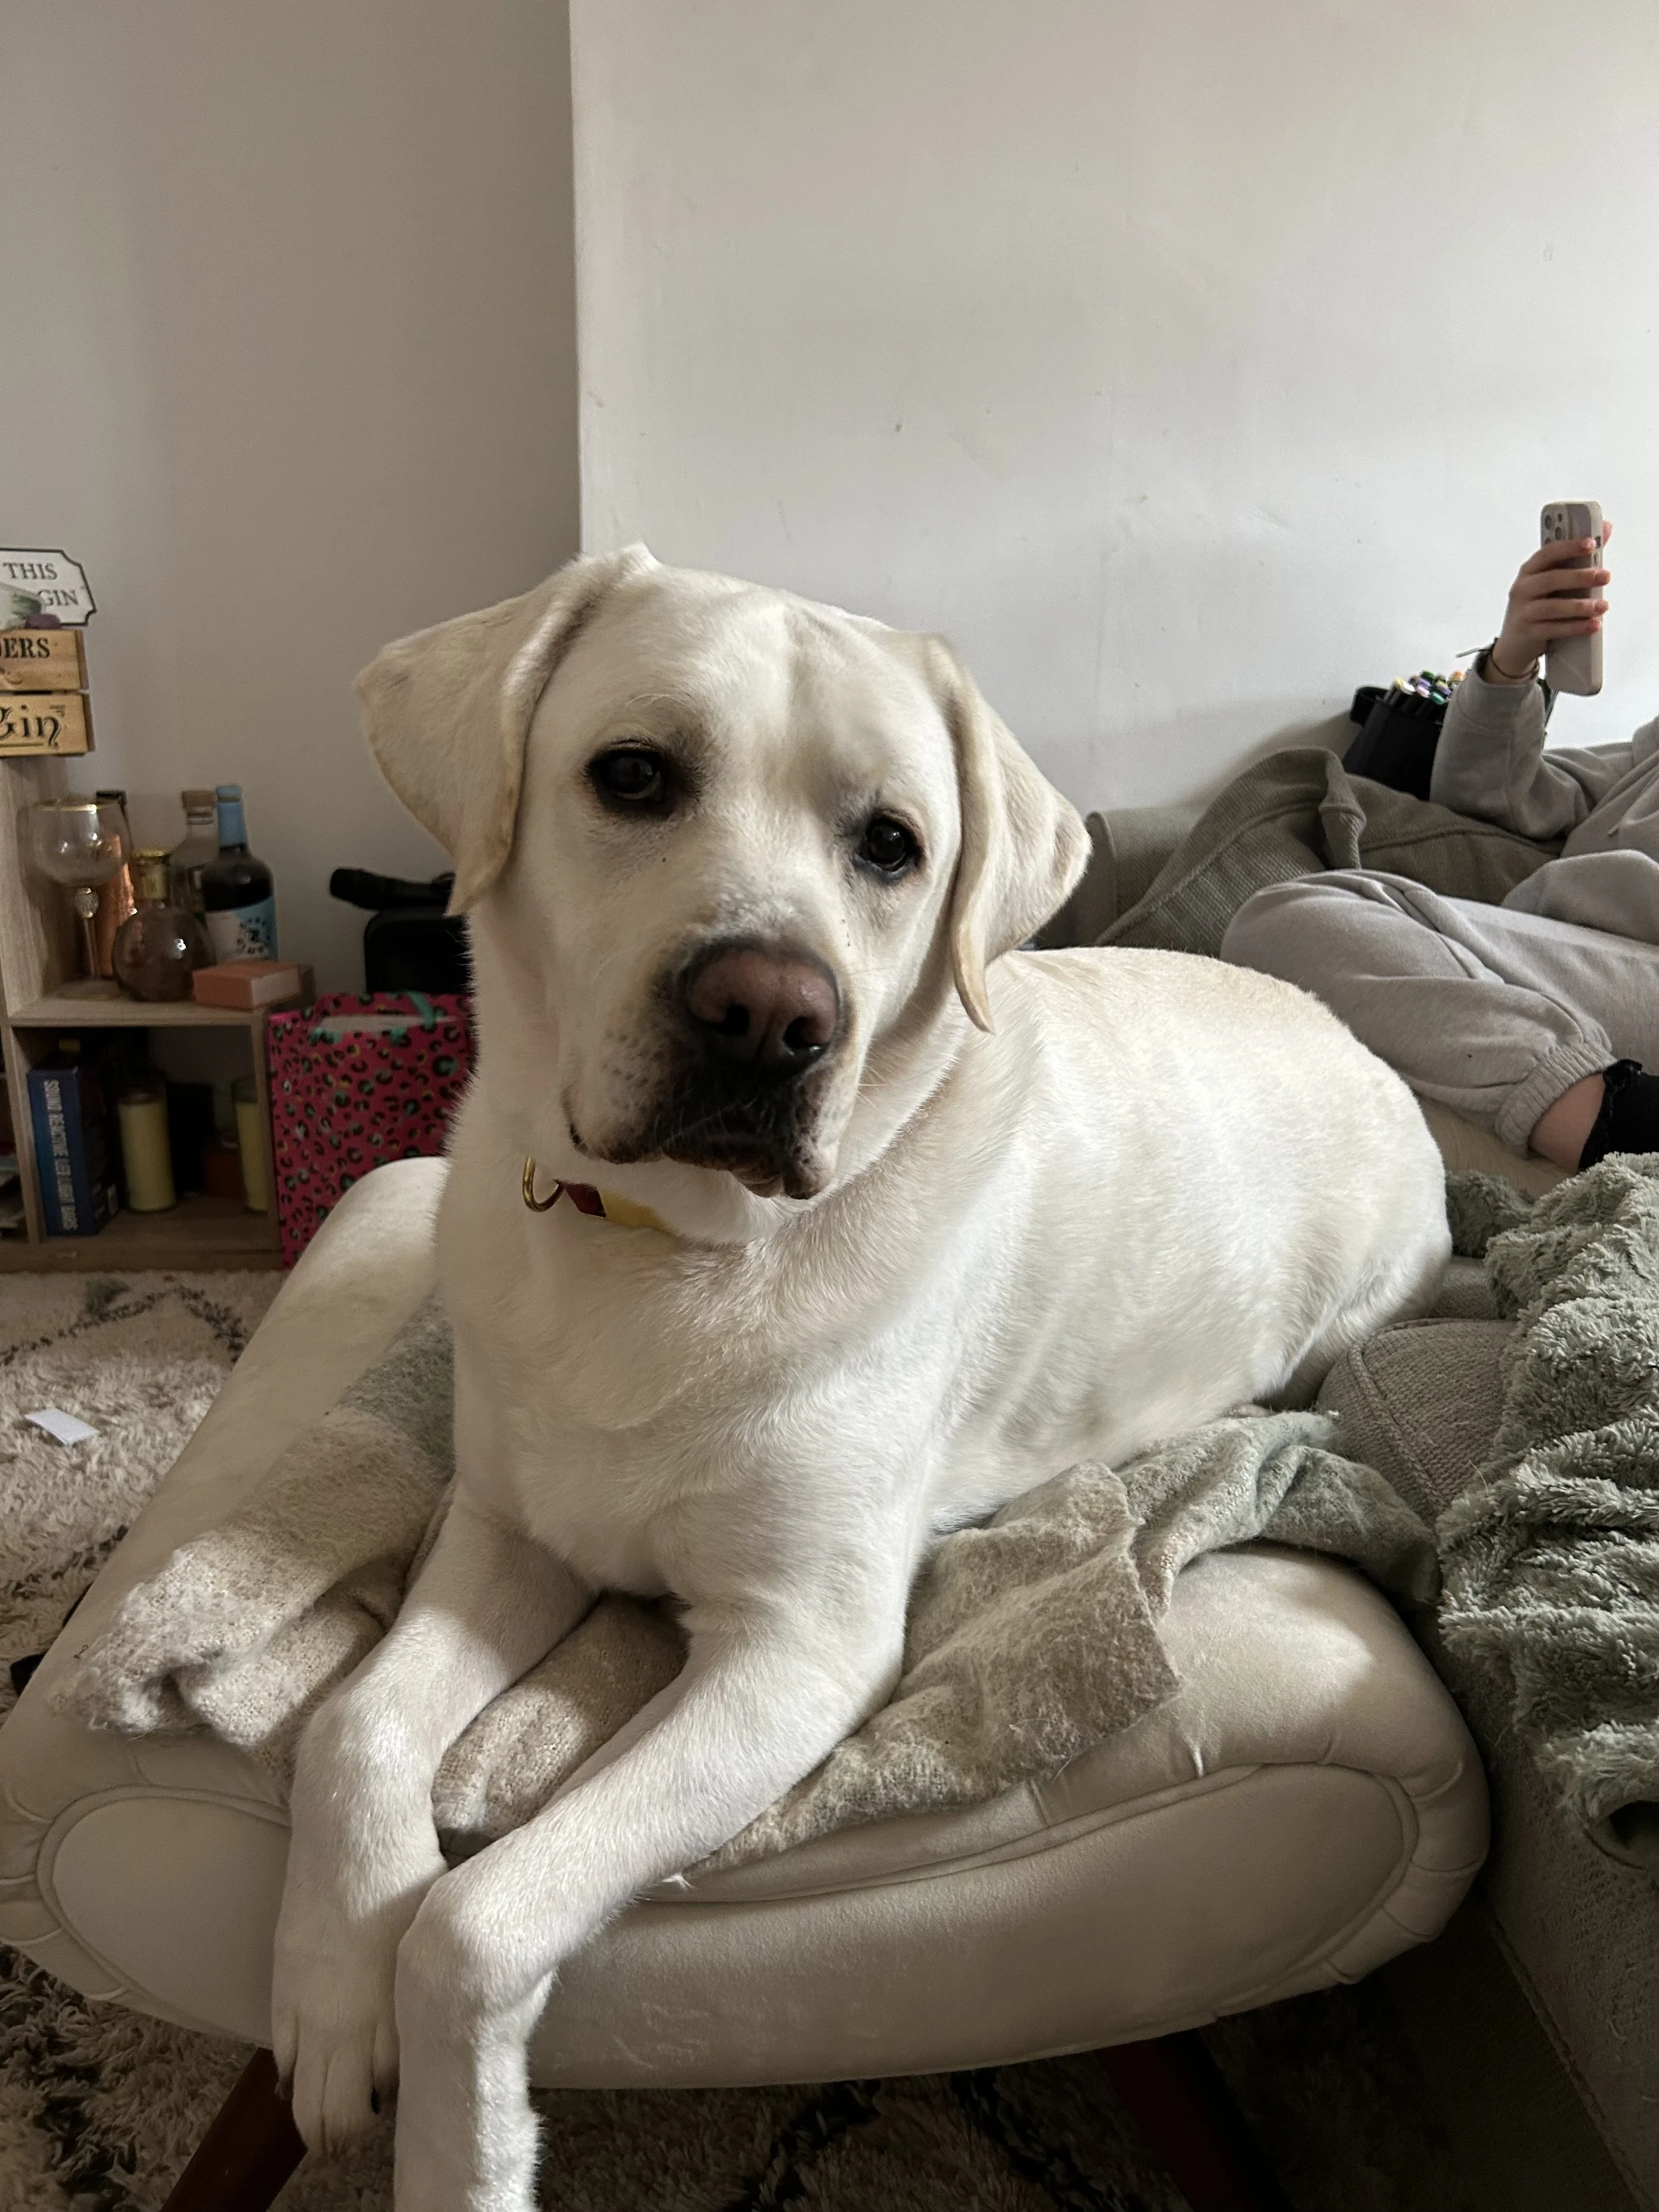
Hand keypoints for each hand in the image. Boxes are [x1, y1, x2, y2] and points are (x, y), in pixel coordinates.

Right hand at [1489, 521, 1612, 680]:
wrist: (1513, 644)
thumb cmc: (1538, 606)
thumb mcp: (1553, 581)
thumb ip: (1578, 557)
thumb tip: (1604, 529)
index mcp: (1530, 570)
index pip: (1548, 553)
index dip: (1569, 547)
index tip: (1591, 543)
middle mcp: (1523, 588)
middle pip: (1551, 579)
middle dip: (1580, 577)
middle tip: (1605, 576)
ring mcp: (1523, 611)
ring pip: (1552, 607)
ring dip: (1580, 606)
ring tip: (1602, 606)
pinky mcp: (1528, 632)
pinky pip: (1553, 629)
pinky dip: (1575, 627)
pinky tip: (1593, 624)